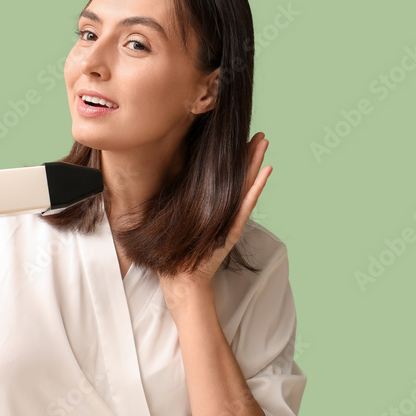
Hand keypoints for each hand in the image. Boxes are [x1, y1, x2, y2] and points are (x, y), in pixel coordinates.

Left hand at [158, 132, 271, 312]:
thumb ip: (172, 208)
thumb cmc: (174, 255)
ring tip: (263, 144)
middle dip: (248, 155)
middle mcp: (222, 213)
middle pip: (238, 179)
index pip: (223, 181)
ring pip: (245, 187)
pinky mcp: (231, 230)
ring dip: (255, 165)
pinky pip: (245, 206)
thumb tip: (151, 188)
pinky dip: (255, 189)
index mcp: (209, 209)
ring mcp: (229, 221)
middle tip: (259, 134)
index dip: (231, 161)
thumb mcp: (172, 223)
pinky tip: (264, 172)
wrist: (180, 280)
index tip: (237, 140)